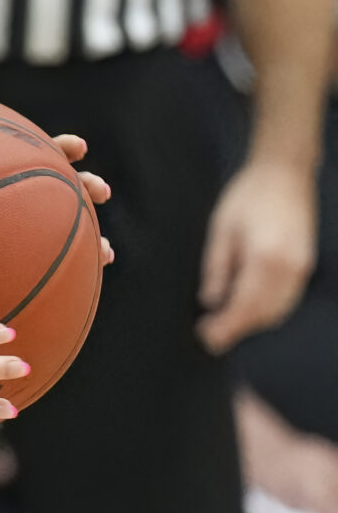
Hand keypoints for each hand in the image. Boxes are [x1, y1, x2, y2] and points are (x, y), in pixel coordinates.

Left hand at [0, 91, 115, 265]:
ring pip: (77, 221)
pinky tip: (100, 261)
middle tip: (102, 190)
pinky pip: (69, 252)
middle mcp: (41, 188)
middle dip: (90, 185)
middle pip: (73, 184)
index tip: (79, 147)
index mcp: (27, 163)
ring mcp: (43, 216)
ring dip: (96, 233)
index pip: (52, 150)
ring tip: (106, 248)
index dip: (66, 147)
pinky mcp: (40, 243)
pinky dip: (90, 257)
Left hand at [200, 158, 317, 351]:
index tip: (206, 337)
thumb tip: (211, 302)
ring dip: (251, 321)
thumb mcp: (221, 230)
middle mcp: (290, 268)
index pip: (245, 307)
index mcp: (266, 259)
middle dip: (236, 328)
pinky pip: (286, 299)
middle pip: (264, 314)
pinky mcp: (305, 266)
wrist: (285, 174)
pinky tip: (245, 305)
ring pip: (277, 311)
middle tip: (208, 333)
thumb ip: (217, 269)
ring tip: (222, 320)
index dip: (225, 327)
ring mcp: (302, 268)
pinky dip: (266, 309)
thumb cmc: (249, 196)